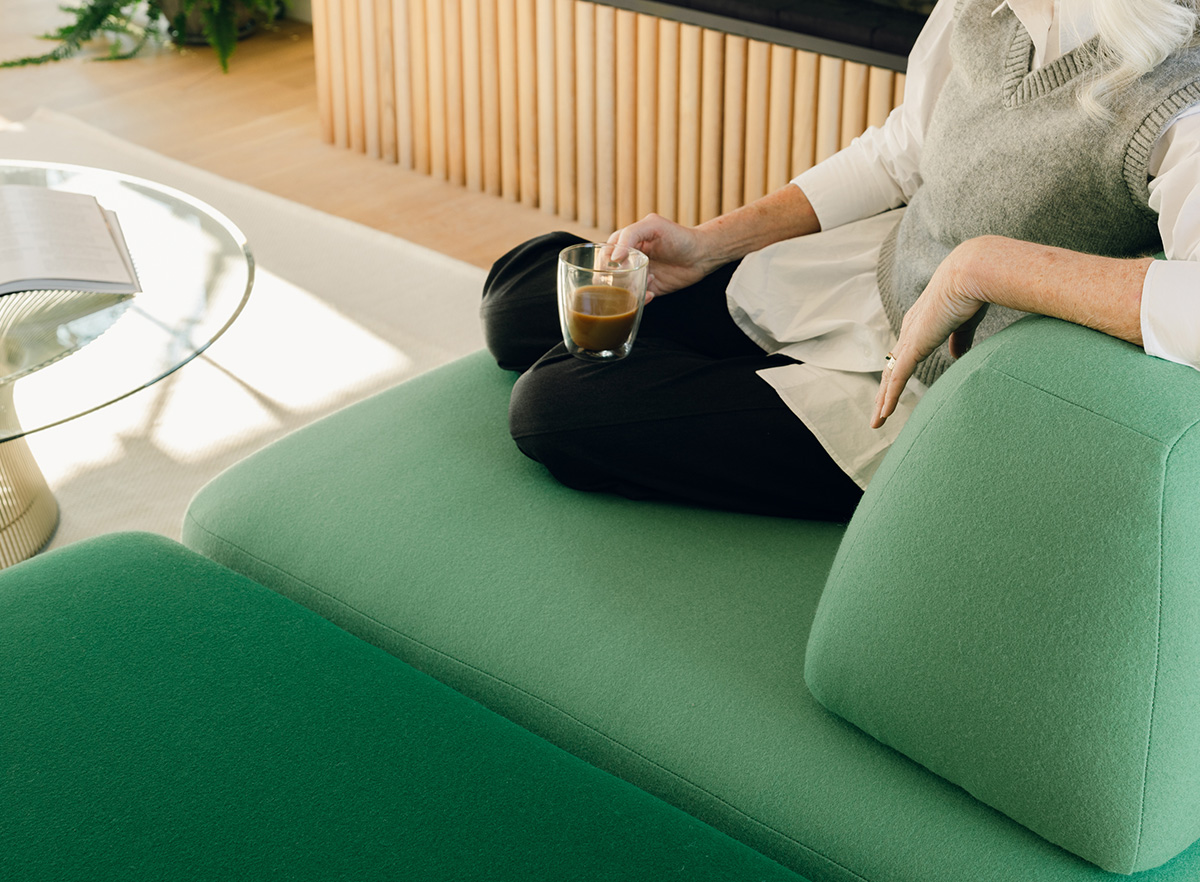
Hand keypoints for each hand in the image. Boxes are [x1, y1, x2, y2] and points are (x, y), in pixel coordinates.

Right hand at [607, 213, 716, 299]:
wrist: (702, 255)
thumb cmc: (679, 236)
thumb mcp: (652, 226)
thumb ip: (630, 235)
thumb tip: (613, 258)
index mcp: (628, 242)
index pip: (606, 252)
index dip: (605, 260)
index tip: (612, 266)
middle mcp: (631, 259)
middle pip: (610, 273)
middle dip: (613, 279)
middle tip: (623, 280)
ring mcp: (640, 274)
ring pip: (622, 288)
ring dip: (628, 290)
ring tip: (646, 282)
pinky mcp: (650, 288)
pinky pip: (637, 298)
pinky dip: (640, 299)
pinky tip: (651, 293)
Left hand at [872, 238, 990, 427]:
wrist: (970, 274)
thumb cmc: (972, 294)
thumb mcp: (964, 322)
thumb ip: (958, 340)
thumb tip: (957, 356)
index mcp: (920, 325)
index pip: (903, 356)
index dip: (897, 376)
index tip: (893, 392)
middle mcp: (909, 332)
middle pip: (891, 369)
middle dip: (884, 393)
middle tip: (879, 414)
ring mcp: (909, 338)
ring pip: (890, 377)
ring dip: (883, 401)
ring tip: (877, 422)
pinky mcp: (914, 344)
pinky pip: (898, 377)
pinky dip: (891, 396)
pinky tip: (885, 413)